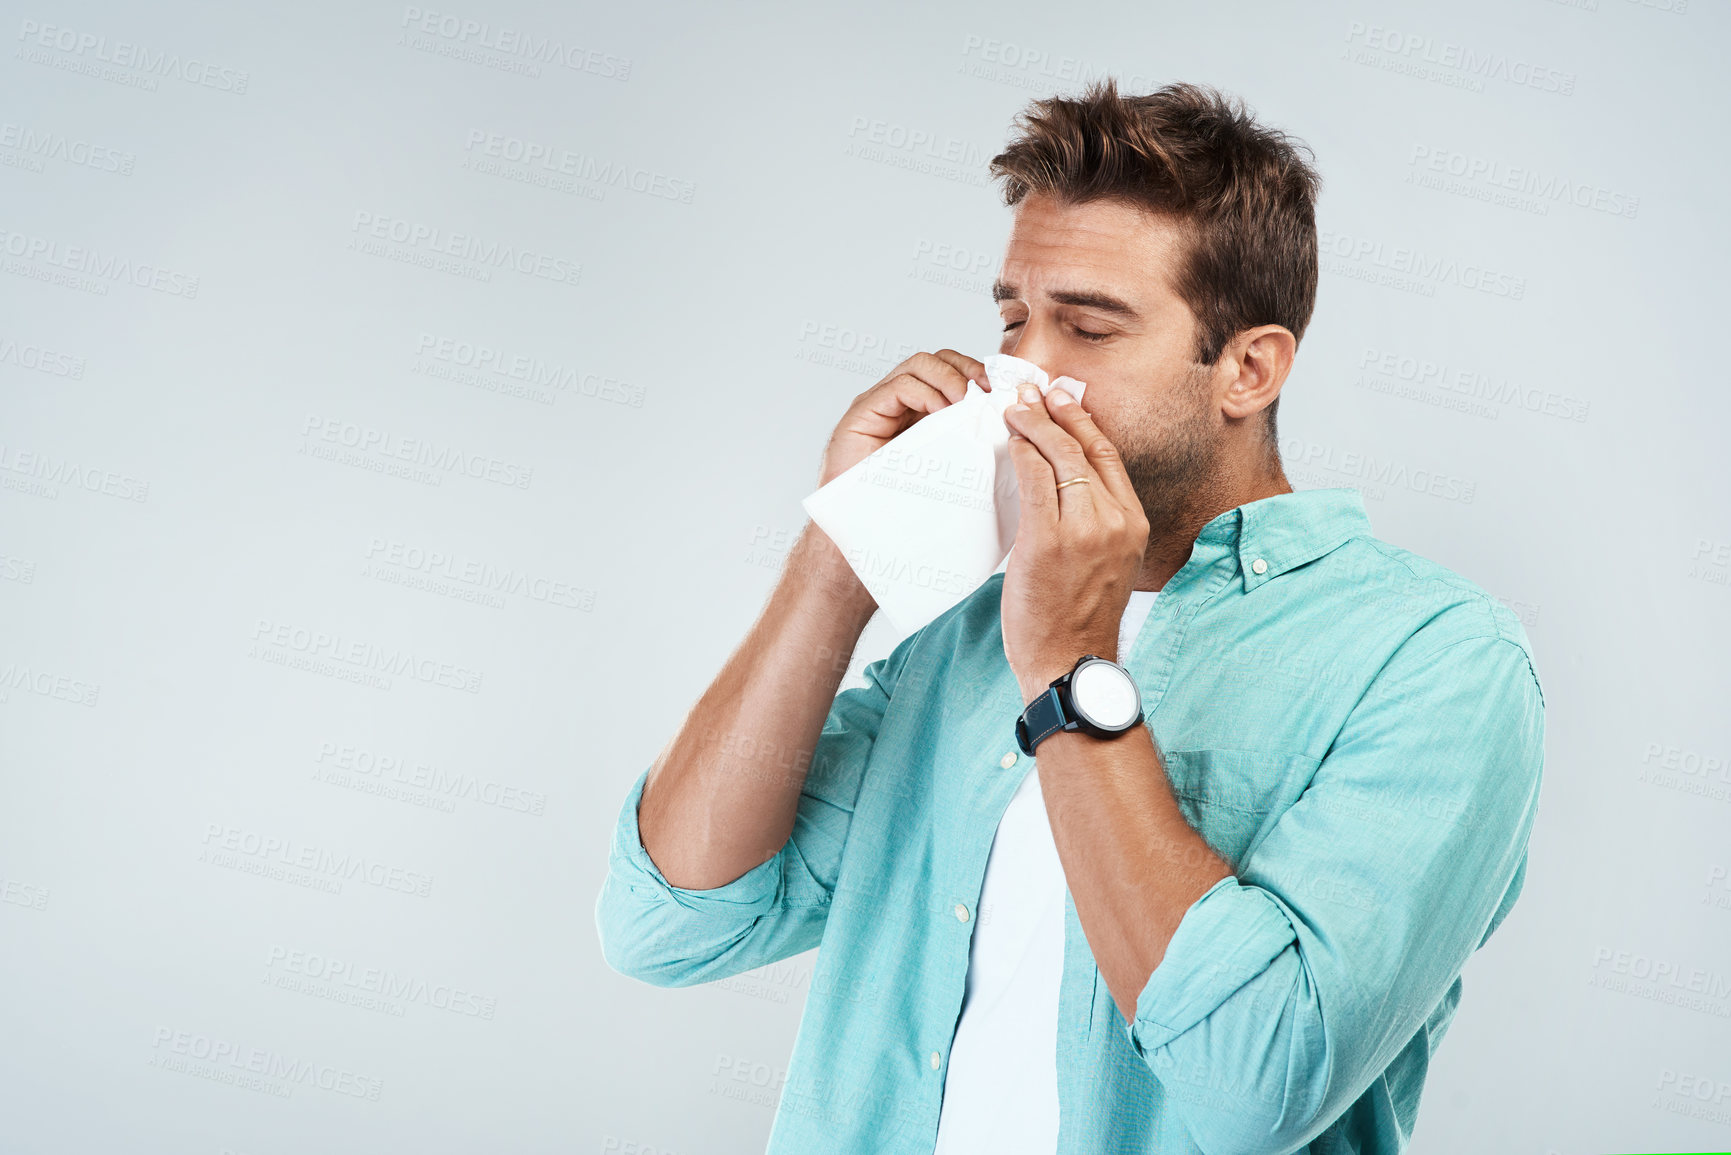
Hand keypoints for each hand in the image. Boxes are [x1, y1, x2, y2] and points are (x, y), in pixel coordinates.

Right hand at [817, 350, 987, 487]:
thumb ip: (964, 439)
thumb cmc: (901, 501)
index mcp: (918, 410)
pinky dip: (926, 394)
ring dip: (949, 379)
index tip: (998, 389)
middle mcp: (897, 401)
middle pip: (936, 361)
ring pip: (918, 366)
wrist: (861, 524)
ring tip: (966, 403)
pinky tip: (942, 412)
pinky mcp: (862, 412)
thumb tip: (1004, 424)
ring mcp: (879, 403)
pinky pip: (898, 387)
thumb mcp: (944, 463)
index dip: (974, 372)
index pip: (949, 370)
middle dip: (966, 368)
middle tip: (987, 390)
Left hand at [1000, 383, 1149, 701]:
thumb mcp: (1105, 561)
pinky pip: (1034, 479)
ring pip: (1060, 456)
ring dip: (1034, 423)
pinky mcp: (1049, 540)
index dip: (1083, 421)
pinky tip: (1008, 437)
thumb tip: (1060, 483)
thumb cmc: (1078, 616)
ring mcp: (1084, 528)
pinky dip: (1020, 451)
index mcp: (1131, 522)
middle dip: (1057, 410)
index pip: (1108, 455)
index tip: (1061, 399)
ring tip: (1013, 406)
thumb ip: (1092, 521)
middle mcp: (1115, 519)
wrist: (1069, 661)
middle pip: (1086, 446)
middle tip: (1032, 390)